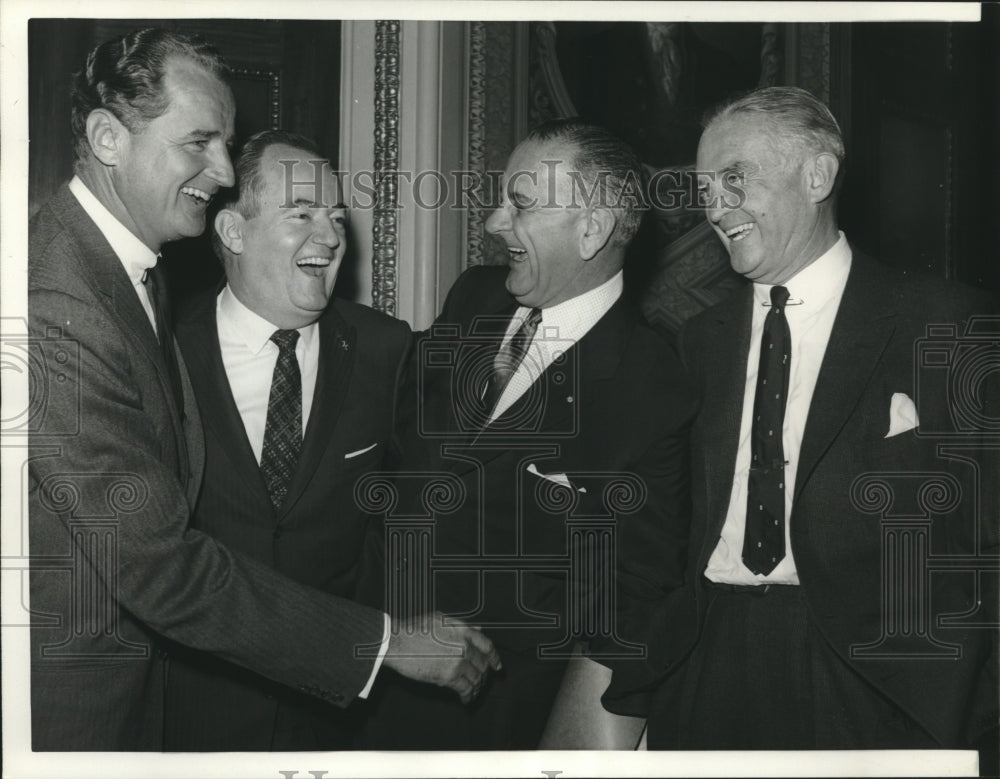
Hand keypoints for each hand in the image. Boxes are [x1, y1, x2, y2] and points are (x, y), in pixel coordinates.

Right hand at [382, 612, 501, 703]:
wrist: (398, 642)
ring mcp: (458, 661)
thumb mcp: (441, 620)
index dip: (494, 657)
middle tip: (480, 681)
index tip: (497, 666)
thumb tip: (478, 628)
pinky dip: (467, 696)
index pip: (487, 645)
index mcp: (463, 630)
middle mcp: (464, 646)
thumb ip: (461, 625)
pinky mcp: (449, 676)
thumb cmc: (414, 629)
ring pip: (476, 678)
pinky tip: (465, 699)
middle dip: (483, 675)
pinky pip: (465, 689)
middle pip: (482, 664)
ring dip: (476, 687)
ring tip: (473, 692)